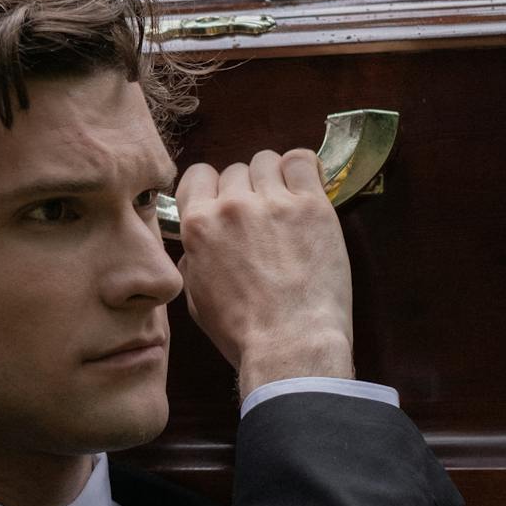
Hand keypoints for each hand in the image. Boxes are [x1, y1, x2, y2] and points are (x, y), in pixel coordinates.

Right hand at [174, 147, 355, 396]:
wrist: (291, 345)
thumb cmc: (244, 333)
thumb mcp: (197, 300)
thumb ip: (193, 261)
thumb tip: (198, 246)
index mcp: (198, 226)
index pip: (198, 175)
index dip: (213, 189)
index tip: (226, 202)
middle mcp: (232, 206)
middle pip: (235, 170)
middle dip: (246, 190)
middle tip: (262, 219)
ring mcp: (273, 202)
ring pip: (266, 161)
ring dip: (274, 179)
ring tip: (286, 207)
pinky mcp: (311, 205)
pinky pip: (302, 160)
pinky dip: (303, 169)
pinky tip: (306, 188)